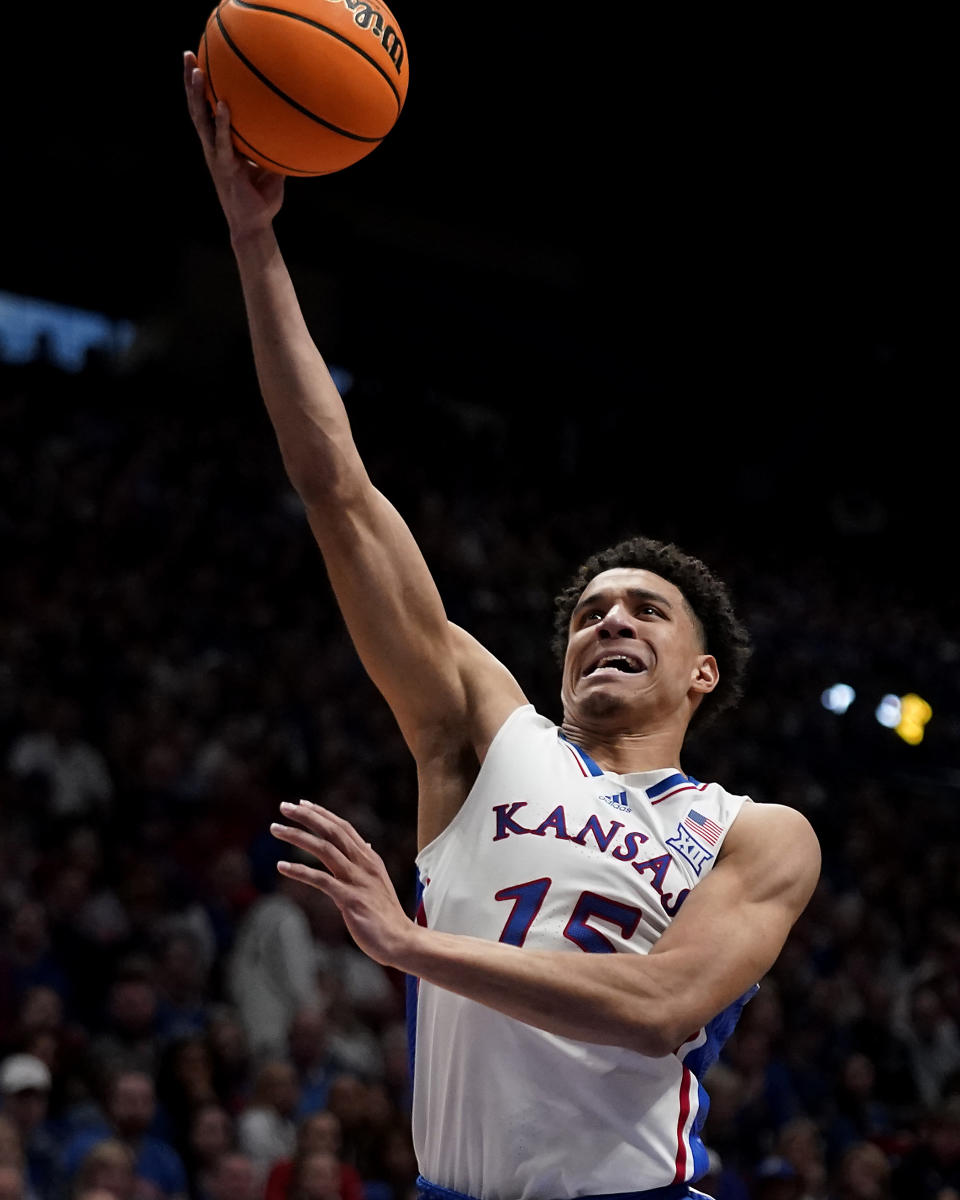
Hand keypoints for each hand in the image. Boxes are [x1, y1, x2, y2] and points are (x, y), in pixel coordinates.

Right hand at [183, 50, 284, 241]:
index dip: (202, 89)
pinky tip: (221, 104)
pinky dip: (221, 123)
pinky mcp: (224, 168)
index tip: (200, 61)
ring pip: (201, 121)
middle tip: (188, 54)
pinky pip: (222, 142)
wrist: (254, 226)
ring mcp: (216, 156)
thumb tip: (296, 128)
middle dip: (191, 82)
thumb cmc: (262, 199)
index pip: (207, 110)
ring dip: (197, 96)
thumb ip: (276, 147)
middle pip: (197, 108)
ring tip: (197, 70)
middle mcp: (214, 147)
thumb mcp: (271, 168)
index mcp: (221, 145)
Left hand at [271, 801, 415, 968]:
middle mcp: (363, 864)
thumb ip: (368, 862)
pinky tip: (282, 866)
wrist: (400, 939)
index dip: (322, 813)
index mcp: (369, 858)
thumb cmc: (386, 913)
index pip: (343, 827)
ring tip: (275, 829)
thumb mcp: (378, 881)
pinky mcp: (350, 899)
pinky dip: (300, 871)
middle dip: (307, 816)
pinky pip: (321, 880)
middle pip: (332, 831)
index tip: (302, 804)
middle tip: (284, 806)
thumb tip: (366, 844)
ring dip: (298, 837)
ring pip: (324, 849)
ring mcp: (357, 880)